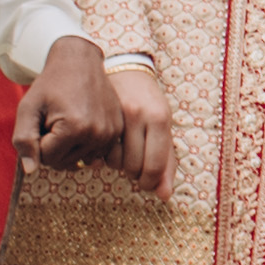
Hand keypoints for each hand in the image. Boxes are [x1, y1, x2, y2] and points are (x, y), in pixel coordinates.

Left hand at [11, 35, 138, 180]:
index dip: (38, 142)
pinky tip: (81, 123)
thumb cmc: (50, 85)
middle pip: (64, 162)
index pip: (46, 159)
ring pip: (79, 160)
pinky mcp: (117, 132)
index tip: (42, 120)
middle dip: (53, 147)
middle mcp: (97, 134)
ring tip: (67, 120)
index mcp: (75, 128)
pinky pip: (93, 154)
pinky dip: (83, 144)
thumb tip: (31, 170)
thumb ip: (24, 140)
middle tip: (54, 120)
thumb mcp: (28, 108)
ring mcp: (110, 134)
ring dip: (68, 147)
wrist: (79, 62)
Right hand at [105, 58, 173, 195]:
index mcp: (159, 118)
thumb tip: (165, 195)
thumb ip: (167, 161)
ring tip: (125, 154)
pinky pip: (101, 150)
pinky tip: (112, 148)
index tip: (148, 184)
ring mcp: (115, 115)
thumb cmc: (150, 102)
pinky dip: (106, 156)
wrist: (126, 69)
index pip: (154, 165)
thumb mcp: (164, 127)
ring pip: (114, 161)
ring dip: (120, 165)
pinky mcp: (98, 117)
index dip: (151, 182)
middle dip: (135, 175)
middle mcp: (137, 115)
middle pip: (133, 167)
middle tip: (136, 168)